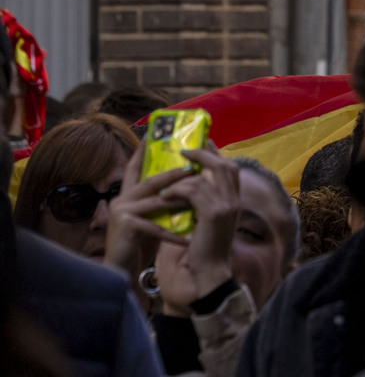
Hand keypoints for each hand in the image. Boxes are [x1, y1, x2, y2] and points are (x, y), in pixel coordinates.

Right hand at [105, 144, 192, 289]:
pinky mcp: (125, 227)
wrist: (120, 274)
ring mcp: (122, 212)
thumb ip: (158, 203)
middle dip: (173, 173)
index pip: (134, 168)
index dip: (142, 152)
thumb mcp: (148, 219)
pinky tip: (187, 237)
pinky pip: (155, 227)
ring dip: (179, 200)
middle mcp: (121, 199)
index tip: (150, 135)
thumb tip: (183, 187)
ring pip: (157, 201)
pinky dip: (173, 232)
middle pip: (151, 180)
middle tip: (192, 165)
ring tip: (198, 197)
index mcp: (126, 195)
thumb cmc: (137, 246)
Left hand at [154, 145, 239, 315]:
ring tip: (166, 183)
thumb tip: (194, 183)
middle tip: (184, 151)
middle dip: (203, 155)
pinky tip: (166, 196)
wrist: (210, 274)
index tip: (201, 144)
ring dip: (182, 177)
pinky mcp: (213, 213)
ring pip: (204, 176)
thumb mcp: (212, 222)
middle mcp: (235, 200)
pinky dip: (178, 190)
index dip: (215, 153)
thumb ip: (209, 202)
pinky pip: (193, 191)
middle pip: (222, 164)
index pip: (230, 167)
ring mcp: (226, 205)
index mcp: (236, 200)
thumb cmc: (207, 250)